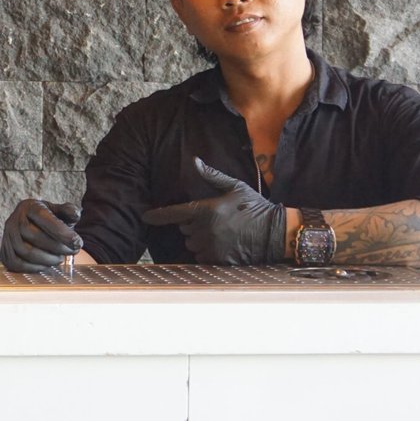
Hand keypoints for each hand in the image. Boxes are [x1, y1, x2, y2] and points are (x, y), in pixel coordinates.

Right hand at [1, 199, 82, 272]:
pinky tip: (46, 266)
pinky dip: (33, 268)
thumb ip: (69, 211)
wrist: (31, 226)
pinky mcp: (4, 252)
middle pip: (33, 235)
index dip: (61, 231)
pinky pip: (16, 263)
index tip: (78, 242)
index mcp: (29, 206)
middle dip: (57, 247)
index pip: (43, 217)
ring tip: (60, 259)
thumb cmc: (50, 219)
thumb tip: (75, 214)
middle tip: (72, 252)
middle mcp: (15, 219)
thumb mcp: (60, 211)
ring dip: (47, 259)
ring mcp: (7, 236)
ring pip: (25, 251)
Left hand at [141, 158, 285, 264]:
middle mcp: (205, 229)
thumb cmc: (254, 206)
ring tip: (220, 232)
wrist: (274, 232)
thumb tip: (195, 161)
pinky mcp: (217, 260)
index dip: (157, 215)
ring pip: (191, 244)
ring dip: (199, 239)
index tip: (145, 216)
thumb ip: (211, 176)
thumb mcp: (234, 186)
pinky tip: (222, 244)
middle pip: (184, 229)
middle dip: (193, 225)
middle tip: (214, 219)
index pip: (174, 213)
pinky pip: (201, 256)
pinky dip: (207, 252)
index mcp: (207, 210)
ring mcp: (211, 246)